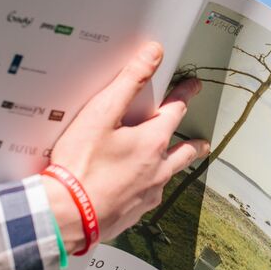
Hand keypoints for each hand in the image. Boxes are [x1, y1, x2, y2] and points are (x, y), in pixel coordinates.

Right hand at [46, 42, 209, 245]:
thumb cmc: (81, 165)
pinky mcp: (133, 213)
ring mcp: (147, 194)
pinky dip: (150, 189)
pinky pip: (149, 198)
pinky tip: (140, 189)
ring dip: (173, 168)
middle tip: (202, 142)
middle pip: (184, 152)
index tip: (194, 87)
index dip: (185, 95)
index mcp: (152, 142)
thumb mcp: (102, 113)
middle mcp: (157, 169)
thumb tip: (152, 55)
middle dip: (194, 144)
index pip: (176, 111)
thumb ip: (129, 81)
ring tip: (173, 166)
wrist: (68, 214)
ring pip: (168, 177)